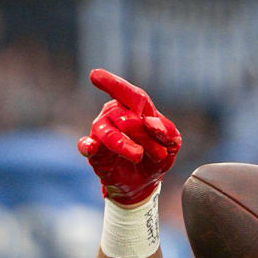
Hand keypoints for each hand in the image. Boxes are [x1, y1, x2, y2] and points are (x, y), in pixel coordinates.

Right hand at [78, 69, 180, 205]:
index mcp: (136, 109)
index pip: (129, 95)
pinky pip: (86, 145)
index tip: (94, 75)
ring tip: (137, 155)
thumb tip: (151, 123)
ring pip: (107, 131)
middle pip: (124, 116)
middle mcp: (115, 116)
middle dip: (142, 134)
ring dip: (123, 143)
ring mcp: (103, 132)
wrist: (145, 182)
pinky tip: (91, 147)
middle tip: (158, 153)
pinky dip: (88, 145)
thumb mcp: (171, 146)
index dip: (113, 84)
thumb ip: (167, 133)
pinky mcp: (94, 151)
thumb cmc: (156, 157)